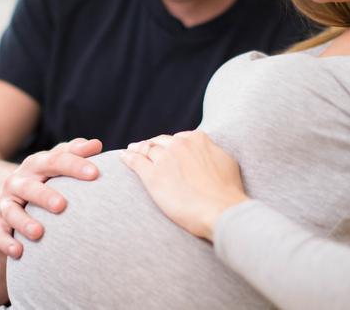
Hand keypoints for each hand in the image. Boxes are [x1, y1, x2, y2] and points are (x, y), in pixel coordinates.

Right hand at [0, 137, 102, 257]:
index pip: (55, 161)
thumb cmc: (43, 175)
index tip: (95, 173)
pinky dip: (6, 243)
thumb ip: (75, 151)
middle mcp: (17, 181)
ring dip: (24, 222)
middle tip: (62, 205)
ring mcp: (5, 202)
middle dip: (44, 196)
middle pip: (29, 187)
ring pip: (11, 212)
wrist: (6, 188)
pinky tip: (19, 252)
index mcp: (35, 164)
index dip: (74, 166)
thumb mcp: (55, 159)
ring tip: (39, 233)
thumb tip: (97, 145)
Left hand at [121, 130, 248, 240]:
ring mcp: (164, 159)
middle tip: (143, 148)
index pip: (177, 138)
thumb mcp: (225, 162)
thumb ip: (211, 152)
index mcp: (197, 139)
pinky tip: (123, 157)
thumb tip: (206, 152)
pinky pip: (135, 162)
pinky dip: (127, 158)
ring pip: (146, 150)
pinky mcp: (152, 176)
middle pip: (159, 141)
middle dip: (151, 144)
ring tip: (131, 151)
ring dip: (137, 149)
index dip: (170, 144)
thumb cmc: (227, 192)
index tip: (165, 148)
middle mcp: (179, 145)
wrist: (221, 211)